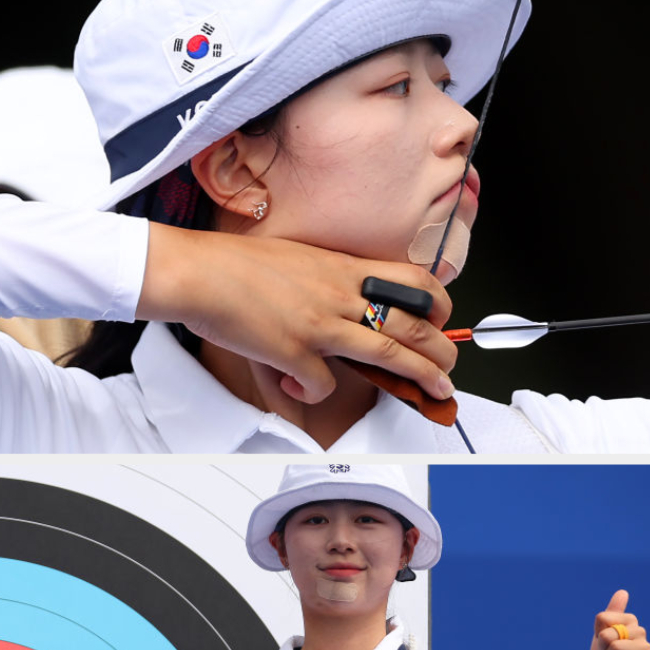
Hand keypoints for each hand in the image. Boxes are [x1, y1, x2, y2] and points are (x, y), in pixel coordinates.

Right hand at [138, 226, 456, 404]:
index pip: (410, 279)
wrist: (200, 273)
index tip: (441, 319)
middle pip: (411, 321)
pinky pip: (324, 384)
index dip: (437, 302)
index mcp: (341, 266)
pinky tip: (300, 386)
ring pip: (389, 352)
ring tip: (435, 390)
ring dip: (420, 375)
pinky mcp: (295, 352)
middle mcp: (339, 294)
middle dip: (441, 348)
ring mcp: (320, 324)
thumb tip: (339, 299)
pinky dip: (315, 392)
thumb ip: (326, 278)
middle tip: (449, 366)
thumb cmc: (236, 264)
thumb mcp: (297, 257)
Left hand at [589, 590, 649, 649]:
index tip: (603, 641)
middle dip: (603, 648)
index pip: (602, 618)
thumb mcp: (601, 634)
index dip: (598, 633)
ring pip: (616, 647)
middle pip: (608, 633)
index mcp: (628, 620)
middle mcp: (639, 629)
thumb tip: (623, 592)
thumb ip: (609, 614)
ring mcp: (646, 645)